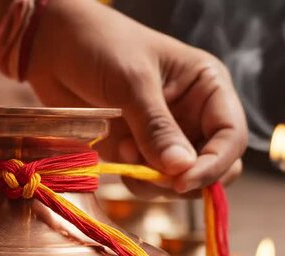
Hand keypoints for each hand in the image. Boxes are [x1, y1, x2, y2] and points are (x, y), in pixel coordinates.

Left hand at [27, 0, 246, 196]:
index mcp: (207, 87)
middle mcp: (193, 114)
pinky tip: (117, 152)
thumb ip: (156, 126)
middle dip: (186, 178)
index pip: (230, 137)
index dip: (214, 164)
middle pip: (213, 165)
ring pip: (180, 179)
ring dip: (155, 180)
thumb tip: (182, 169)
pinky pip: (149, 181)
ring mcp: (165, 135)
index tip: (183, 181)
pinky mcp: (137, 149)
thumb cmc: (99, 46)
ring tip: (124, 150)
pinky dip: (136, 179)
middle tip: (152, 175)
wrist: (53, 45)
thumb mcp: (131, 82)